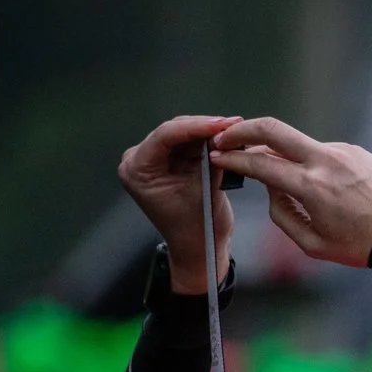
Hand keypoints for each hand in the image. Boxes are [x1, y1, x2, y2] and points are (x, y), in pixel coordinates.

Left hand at [118, 115, 241, 293]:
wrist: (200, 249)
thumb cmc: (197, 230)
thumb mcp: (204, 193)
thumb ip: (210, 162)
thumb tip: (223, 135)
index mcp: (137, 170)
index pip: (165, 136)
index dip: (195, 126)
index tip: (222, 123)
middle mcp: (140, 161)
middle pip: (173, 132)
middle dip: (203, 127)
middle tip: (233, 123)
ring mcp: (155, 160)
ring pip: (184, 135)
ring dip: (208, 133)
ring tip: (234, 130)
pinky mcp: (170, 162)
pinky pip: (190, 145)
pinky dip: (208, 142)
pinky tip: (227, 139)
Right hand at [210, 117, 371, 267]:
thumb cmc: (364, 246)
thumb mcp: (315, 245)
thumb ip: (282, 214)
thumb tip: (270, 188)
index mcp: (311, 186)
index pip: (259, 164)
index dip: (231, 159)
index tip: (216, 156)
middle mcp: (325, 161)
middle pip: (272, 129)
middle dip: (241, 129)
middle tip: (225, 137)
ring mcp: (342, 152)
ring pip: (300, 145)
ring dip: (284, 156)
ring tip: (285, 181)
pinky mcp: (356, 151)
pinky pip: (324, 154)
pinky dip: (312, 165)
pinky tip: (325, 189)